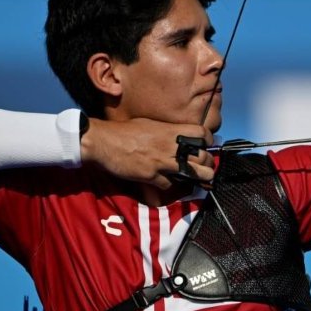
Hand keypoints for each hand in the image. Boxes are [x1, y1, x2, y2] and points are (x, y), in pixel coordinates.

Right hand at [80, 117, 214, 188]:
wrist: (103, 141)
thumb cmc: (123, 131)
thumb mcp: (149, 124)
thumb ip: (165, 131)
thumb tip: (175, 135)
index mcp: (169, 130)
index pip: (201, 134)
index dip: (207, 141)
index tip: (206, 146)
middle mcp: (169, 146)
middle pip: (201, 156)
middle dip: (207, 163)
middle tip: (205, 167)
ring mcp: (161, 161)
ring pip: (192, 173)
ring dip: (198, 178)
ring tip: (201, 180)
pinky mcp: (151, 175)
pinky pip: (169, 184)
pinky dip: (171, 186)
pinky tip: (170, 183)